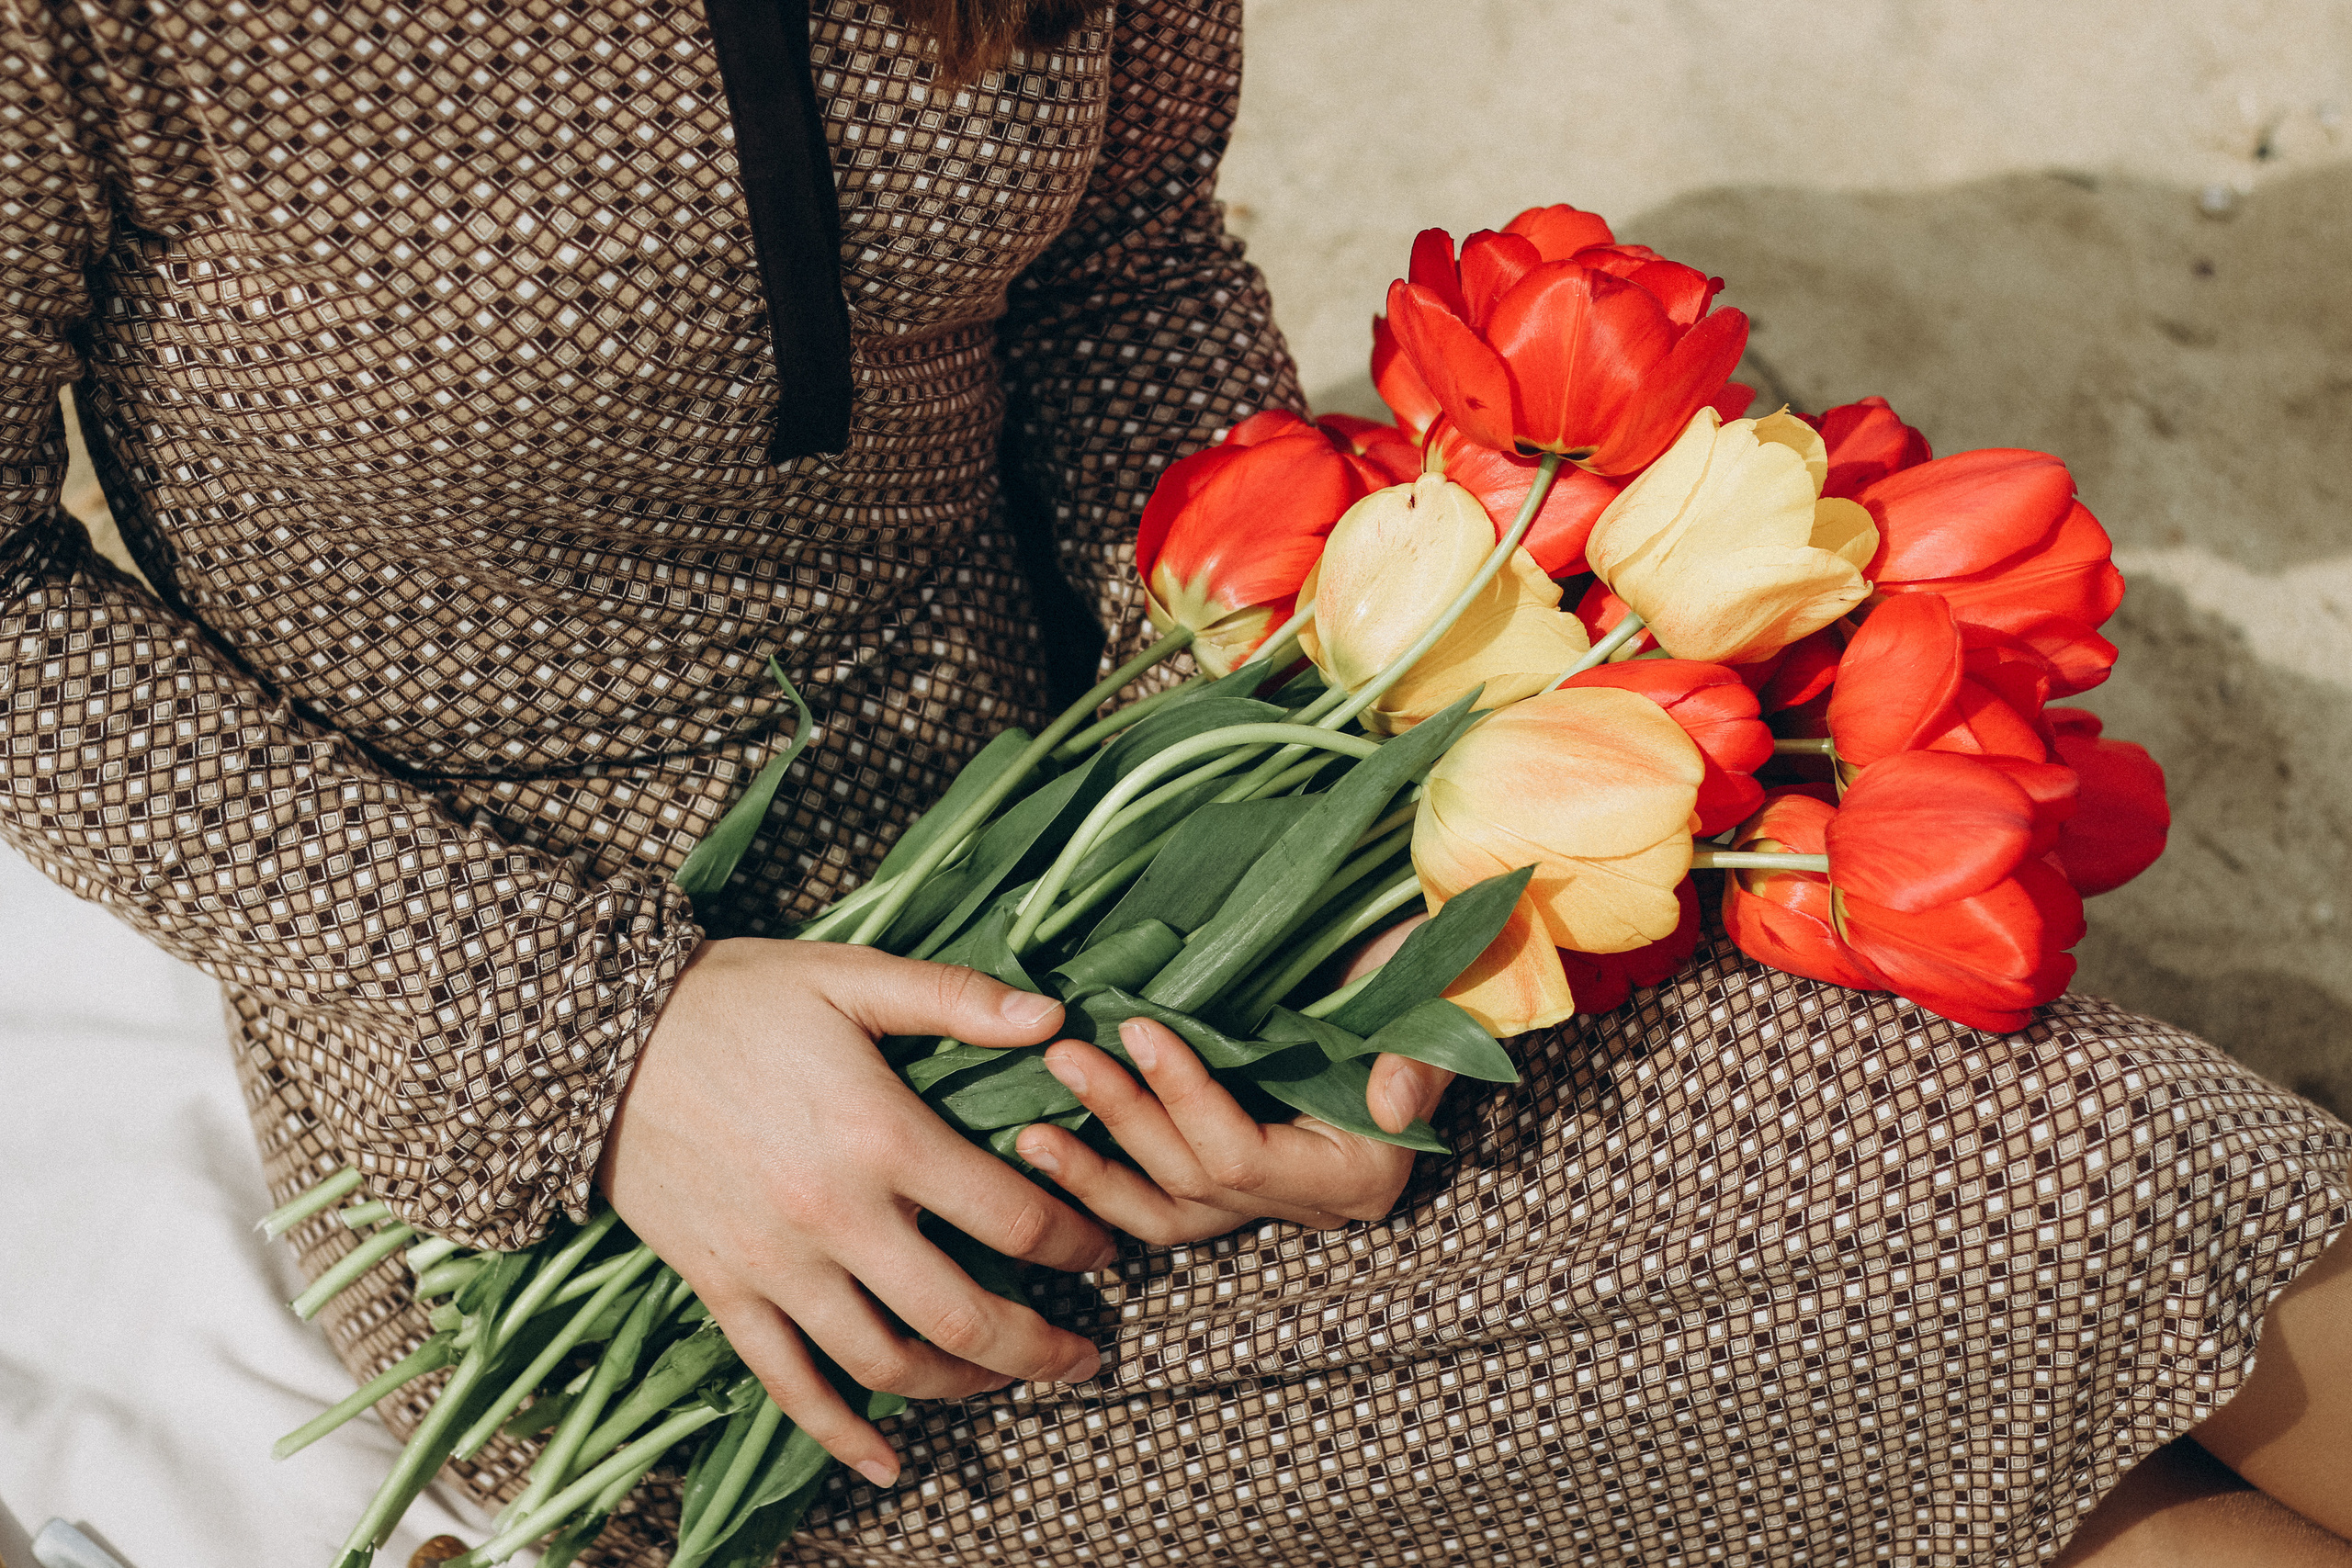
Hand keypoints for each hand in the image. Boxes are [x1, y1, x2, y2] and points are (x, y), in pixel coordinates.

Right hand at [597, 938, 1114, 1484]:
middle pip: (963, 1316)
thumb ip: (955, 999)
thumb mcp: (849, 975)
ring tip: (1005, 1380)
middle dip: (1040, 1347)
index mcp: (882, 1137)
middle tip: (1085, 1355)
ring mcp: (776, 1265)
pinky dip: (839, 1433)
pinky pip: (787, 1383)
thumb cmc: (734, 999)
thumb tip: (1054, 1015)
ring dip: (960, 1386)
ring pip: (884, 1362)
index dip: (1075, 1244)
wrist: (595, 1040)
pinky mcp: (724, 1290)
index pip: (1012, 1218)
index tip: (1103, 1252)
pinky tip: (885, 1461)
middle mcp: (836, 1217)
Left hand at [1013, 1018, 1454, 1242]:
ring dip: (1094, 1172)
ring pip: (1166, 1211)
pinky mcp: (1235, 1184)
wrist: (1429, 983)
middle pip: (1194, 1180)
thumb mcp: (1438, 1000)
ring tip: (1028, 1130)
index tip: (1138, 1029)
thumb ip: (1421, 1055)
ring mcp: (1270, 1201)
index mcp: (1359, 1173)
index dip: (1187, 1098)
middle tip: (1062, 1053)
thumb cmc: (1434, 980)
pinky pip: (1160, 1206)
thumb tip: (1389, 1101)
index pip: (1245, 1154)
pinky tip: (1045, 1151)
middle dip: (1123, 1119)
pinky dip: (1102, 1183)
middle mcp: (1313, 1204)